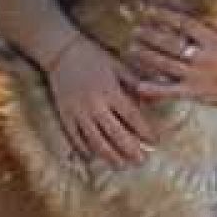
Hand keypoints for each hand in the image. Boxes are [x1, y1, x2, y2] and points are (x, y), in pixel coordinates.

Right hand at [47, 36, 154, 166]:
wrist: (61, 51)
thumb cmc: (93, 57)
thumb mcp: (118, 65)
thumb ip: (135, 83)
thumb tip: (154, 100)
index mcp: (111, 91)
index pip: (132, 117)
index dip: (145, 131)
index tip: (155, 141)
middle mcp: (95, 105)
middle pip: (116, 134)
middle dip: (131, 150)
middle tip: (142, 161)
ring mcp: (78, 112)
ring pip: (95, 141)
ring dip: (110, 155)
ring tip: (121, 165)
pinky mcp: (64, 115)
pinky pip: (74, 138)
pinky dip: (84, 149)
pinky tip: (93, 157)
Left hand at [124, 3, 216, 107]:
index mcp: (213, 41)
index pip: (186, 25)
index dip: (166, 16)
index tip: (149, 10)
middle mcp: (204, 59)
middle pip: (172, 45)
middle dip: (151, 36)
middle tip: (135, 30)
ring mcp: (196, 77)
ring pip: (166, 66)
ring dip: (146, 57)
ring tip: (131, 48)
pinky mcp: (191, 93)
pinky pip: (169, 91)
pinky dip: (154, 89)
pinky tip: (138, 84)